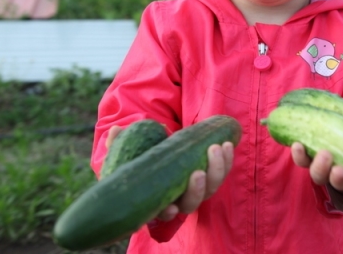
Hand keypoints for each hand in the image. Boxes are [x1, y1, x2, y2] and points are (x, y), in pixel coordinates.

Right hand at [104, 125, 233, 221]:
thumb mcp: (125, 151)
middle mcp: (180, 198)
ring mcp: (197, 187)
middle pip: (193, 202)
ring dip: (218, 169)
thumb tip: (116, 130)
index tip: (171, 208)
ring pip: (212, 186)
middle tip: (198, 172)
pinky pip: (222, 170)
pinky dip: (226, 159)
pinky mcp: (210, 173)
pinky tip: (226, 144)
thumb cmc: (139, 157)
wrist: (161, 147)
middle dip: (198, 189)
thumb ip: (118, 143)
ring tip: (216, 148)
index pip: (163, 212)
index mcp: (158, 198)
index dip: (168, 212)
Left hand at [291, 101, 342, 200]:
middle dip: (340, 178)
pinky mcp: (308, 157)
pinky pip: (302, 160)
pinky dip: (299, 154)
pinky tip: (296, 144)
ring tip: (322, 154)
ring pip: (319, 176)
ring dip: (319, 168)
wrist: (333, 122)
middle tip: (339, 170)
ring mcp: (324, 166)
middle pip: (342, 182)